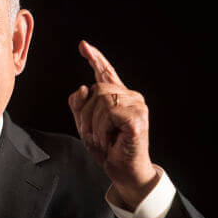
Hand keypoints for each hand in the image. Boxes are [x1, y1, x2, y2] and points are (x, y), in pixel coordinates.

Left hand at [67, 40, 158, 209]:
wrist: (124, 171)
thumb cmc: (108, 149)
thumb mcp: (86, 125)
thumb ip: (80, 105)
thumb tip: (83, 87)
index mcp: (118, 97)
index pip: (106, 73)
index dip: (95, 58)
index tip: (83, 46)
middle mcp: (131, 97)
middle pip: (96, 89)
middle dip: (86, 114)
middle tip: (93, 134)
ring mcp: (137, 106)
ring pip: (101, 100)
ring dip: (94, 124)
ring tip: (102, 138)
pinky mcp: (137, 118)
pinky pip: (108, 114)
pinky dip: (102, 130)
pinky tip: (109, 141)